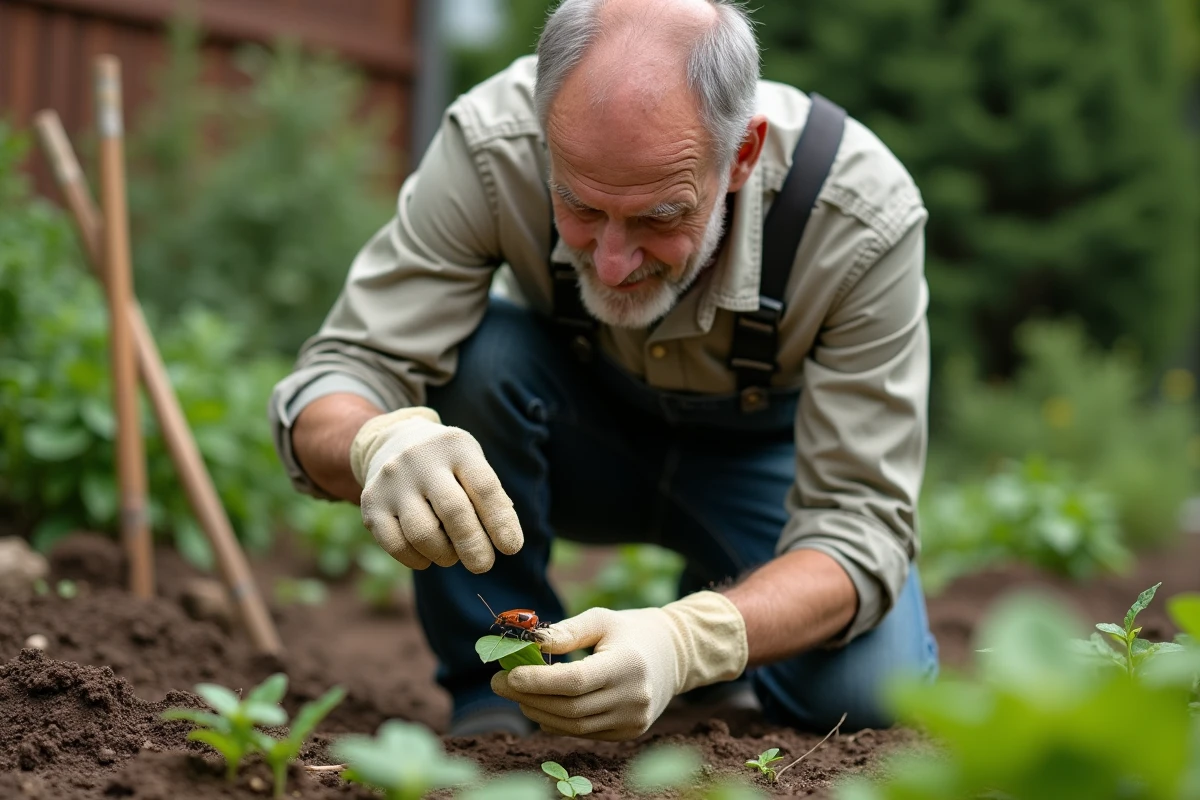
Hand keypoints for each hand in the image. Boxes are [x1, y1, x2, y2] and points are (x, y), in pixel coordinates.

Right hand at [350, 407, 521, 572]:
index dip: (500, 522)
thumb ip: (489, 498)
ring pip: (423, 534)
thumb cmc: (447, 463)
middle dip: (473, 546)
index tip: (511, 548)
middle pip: (454, 512)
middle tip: (483, 565)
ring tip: (452, 555)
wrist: (394, 441)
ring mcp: (393, 480)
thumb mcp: (470, 464)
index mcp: (455, 446)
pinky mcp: (372, 502)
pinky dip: (417, 559)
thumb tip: (506, 540)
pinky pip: (396, 545)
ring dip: (445, 554)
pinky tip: (428, 556)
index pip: (484, 488)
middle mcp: (421, 459)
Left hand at [491, 591, 747, 739]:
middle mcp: (634, 697)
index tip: (508, 674)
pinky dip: (558, 722)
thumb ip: (566, 632)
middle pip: (571, 707)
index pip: (575, 681)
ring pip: (575, 725)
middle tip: (499, 683)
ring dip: (539, 711)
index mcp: (628, 664)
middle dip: (530, 697)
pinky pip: (585, 732)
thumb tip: (529, 642)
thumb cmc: (632, 630)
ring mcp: (634, 720)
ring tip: (517, 694)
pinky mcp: (630, 732)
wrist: (677, 654)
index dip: (538, 681)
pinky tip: (541, 706)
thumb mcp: (601, 619)